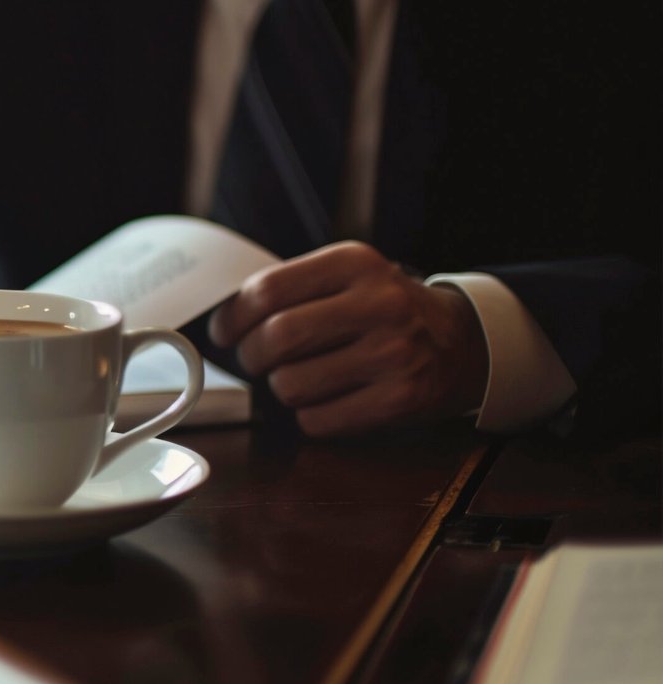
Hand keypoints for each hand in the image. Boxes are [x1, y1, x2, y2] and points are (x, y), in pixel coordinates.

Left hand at [208, 242, 487, 436]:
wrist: (461, 343)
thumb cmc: (384, 311)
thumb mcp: (347, 277)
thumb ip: (292, 288)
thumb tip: (222, 319)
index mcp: (356, 264)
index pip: (268, 290)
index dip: (233, 316)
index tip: (224, 331)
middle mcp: (379, 304)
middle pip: (276, 337)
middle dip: (252, 356)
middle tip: (257, 360)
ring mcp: (394, 353)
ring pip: (291, 384)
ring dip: (281, 388)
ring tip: (300, 377)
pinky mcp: (401, 399)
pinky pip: (317, 419)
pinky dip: (309, 415)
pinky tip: (328, 398)